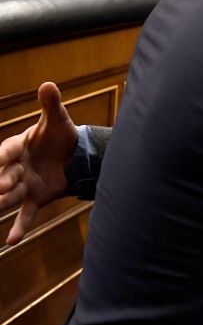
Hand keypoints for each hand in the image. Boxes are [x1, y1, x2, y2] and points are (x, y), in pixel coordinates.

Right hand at [0, 83, 79, 244]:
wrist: (74, 155)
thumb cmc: (59, 135)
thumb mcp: (56, 120)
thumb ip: (51, 105)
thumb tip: (48, 84)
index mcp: (18, 146)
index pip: (6, 151)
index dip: (3, 156)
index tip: (1, 159)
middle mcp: (16, 167)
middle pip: (5, 176)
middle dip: (3, 181)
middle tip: (3, 186)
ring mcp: (24, 185)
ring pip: (10, 197)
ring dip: (5, 203)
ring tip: (0, 206)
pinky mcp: (35, 199)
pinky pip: (25, 214)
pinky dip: (19, 226)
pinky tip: (12, 240)